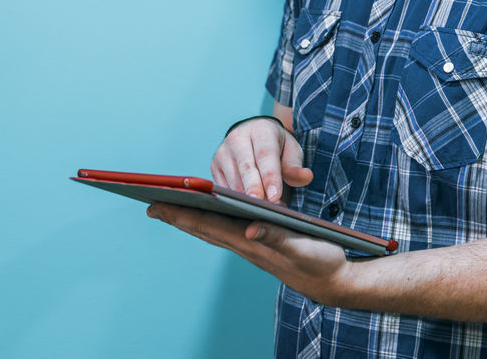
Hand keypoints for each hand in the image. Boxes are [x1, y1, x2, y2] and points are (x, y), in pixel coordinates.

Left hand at [146, 203, 354, 305]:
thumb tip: (249, 228)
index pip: (208, 224)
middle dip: (177, 216)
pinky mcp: (260, 245)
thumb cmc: (320, 261)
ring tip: (171, 209)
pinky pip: (227, 232)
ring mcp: (251, 246)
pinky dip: (210, 223)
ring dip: (190, 220)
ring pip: (213, 230)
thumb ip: (275, 236)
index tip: (156, 205)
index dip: (182, 214)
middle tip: (151, 205)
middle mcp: (246, 244)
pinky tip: (209, 218)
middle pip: (203, 228)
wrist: (334, 281)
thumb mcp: (300, 246)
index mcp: (250, 242)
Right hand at [211, 117, 313, 202]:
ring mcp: (222, 152)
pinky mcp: (214, 166)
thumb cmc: (276, 146)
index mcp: (260, 130)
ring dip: (247, 198)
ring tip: (264, 210)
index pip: (266, 155)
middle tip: (263, 207)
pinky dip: (235, 200)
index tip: (275, 196)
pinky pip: (224, 188)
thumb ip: (296, 166)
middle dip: (254, 189)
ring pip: (234, 181)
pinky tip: (248, 207)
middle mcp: (237, 138)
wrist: (254, 135)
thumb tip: (306, 177)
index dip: (270, 177)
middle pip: (246, 168)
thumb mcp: (291, 151)